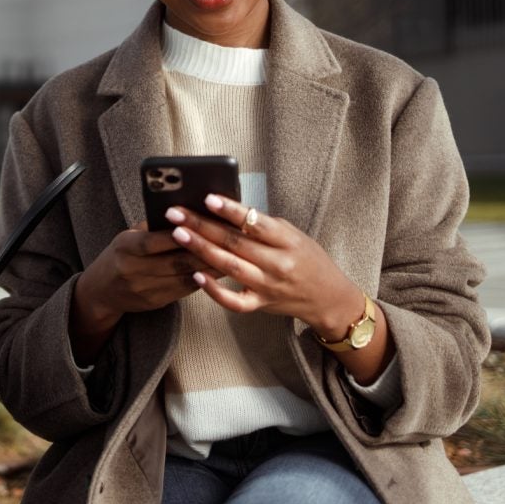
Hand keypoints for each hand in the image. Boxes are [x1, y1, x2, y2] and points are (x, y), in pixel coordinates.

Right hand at [69, 223, 215, 363]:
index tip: (202, 224)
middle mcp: (133, 270)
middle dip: (204, 251)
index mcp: (125, 247)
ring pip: (184, 277)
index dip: (179, 234)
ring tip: (230, 255)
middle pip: (175, 261)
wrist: (101, 291)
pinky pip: (184, 290)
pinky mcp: (155, 302)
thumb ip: (153, 228)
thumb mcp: (128, 236)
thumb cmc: (120, 255)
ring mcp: (145, 289)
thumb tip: (186, 214)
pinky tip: (217, 271)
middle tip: (228, 240)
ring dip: (209, 267)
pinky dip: (202, 279)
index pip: (154, 241)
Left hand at [166, 194, 363, 339]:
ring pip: (229, 267)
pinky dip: (214, 291)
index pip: (255, 222)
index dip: (230, 210)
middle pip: (234, 242)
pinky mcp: (260, 304)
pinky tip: (196, 276)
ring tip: (178, 234)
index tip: (207, 198)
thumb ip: (263, 226)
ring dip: (201, 250)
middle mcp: (277, 263)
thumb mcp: (293, 235)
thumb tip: (226, 210)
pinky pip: (234, 301)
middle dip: (202, 226)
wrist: (328, 297)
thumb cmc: (307, 259)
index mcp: (287, 240)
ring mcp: (268, 286)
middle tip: (176, 214)